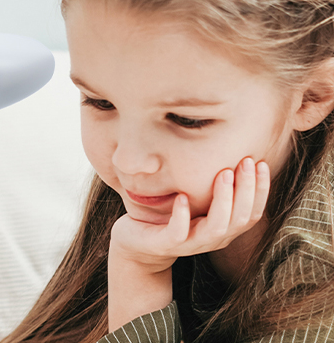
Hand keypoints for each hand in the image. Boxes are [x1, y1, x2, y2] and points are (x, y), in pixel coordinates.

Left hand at [110, 157, 270, 273]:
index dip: (261, 189)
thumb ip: (214, 189)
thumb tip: (233, 155)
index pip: (252, 212)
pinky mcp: (167, 243)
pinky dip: (182, 216)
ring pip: (217, 226)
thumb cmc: (171, 217)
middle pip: (241, 218)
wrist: (138, 244)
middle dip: (247, 189)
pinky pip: (179, 233)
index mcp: (224, 228)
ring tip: (223, 173)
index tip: (261, 163)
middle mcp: (213, 238)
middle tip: (246, 162)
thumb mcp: (197, 203)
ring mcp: (191, 243)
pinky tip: (182, 197)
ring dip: (223, 199)